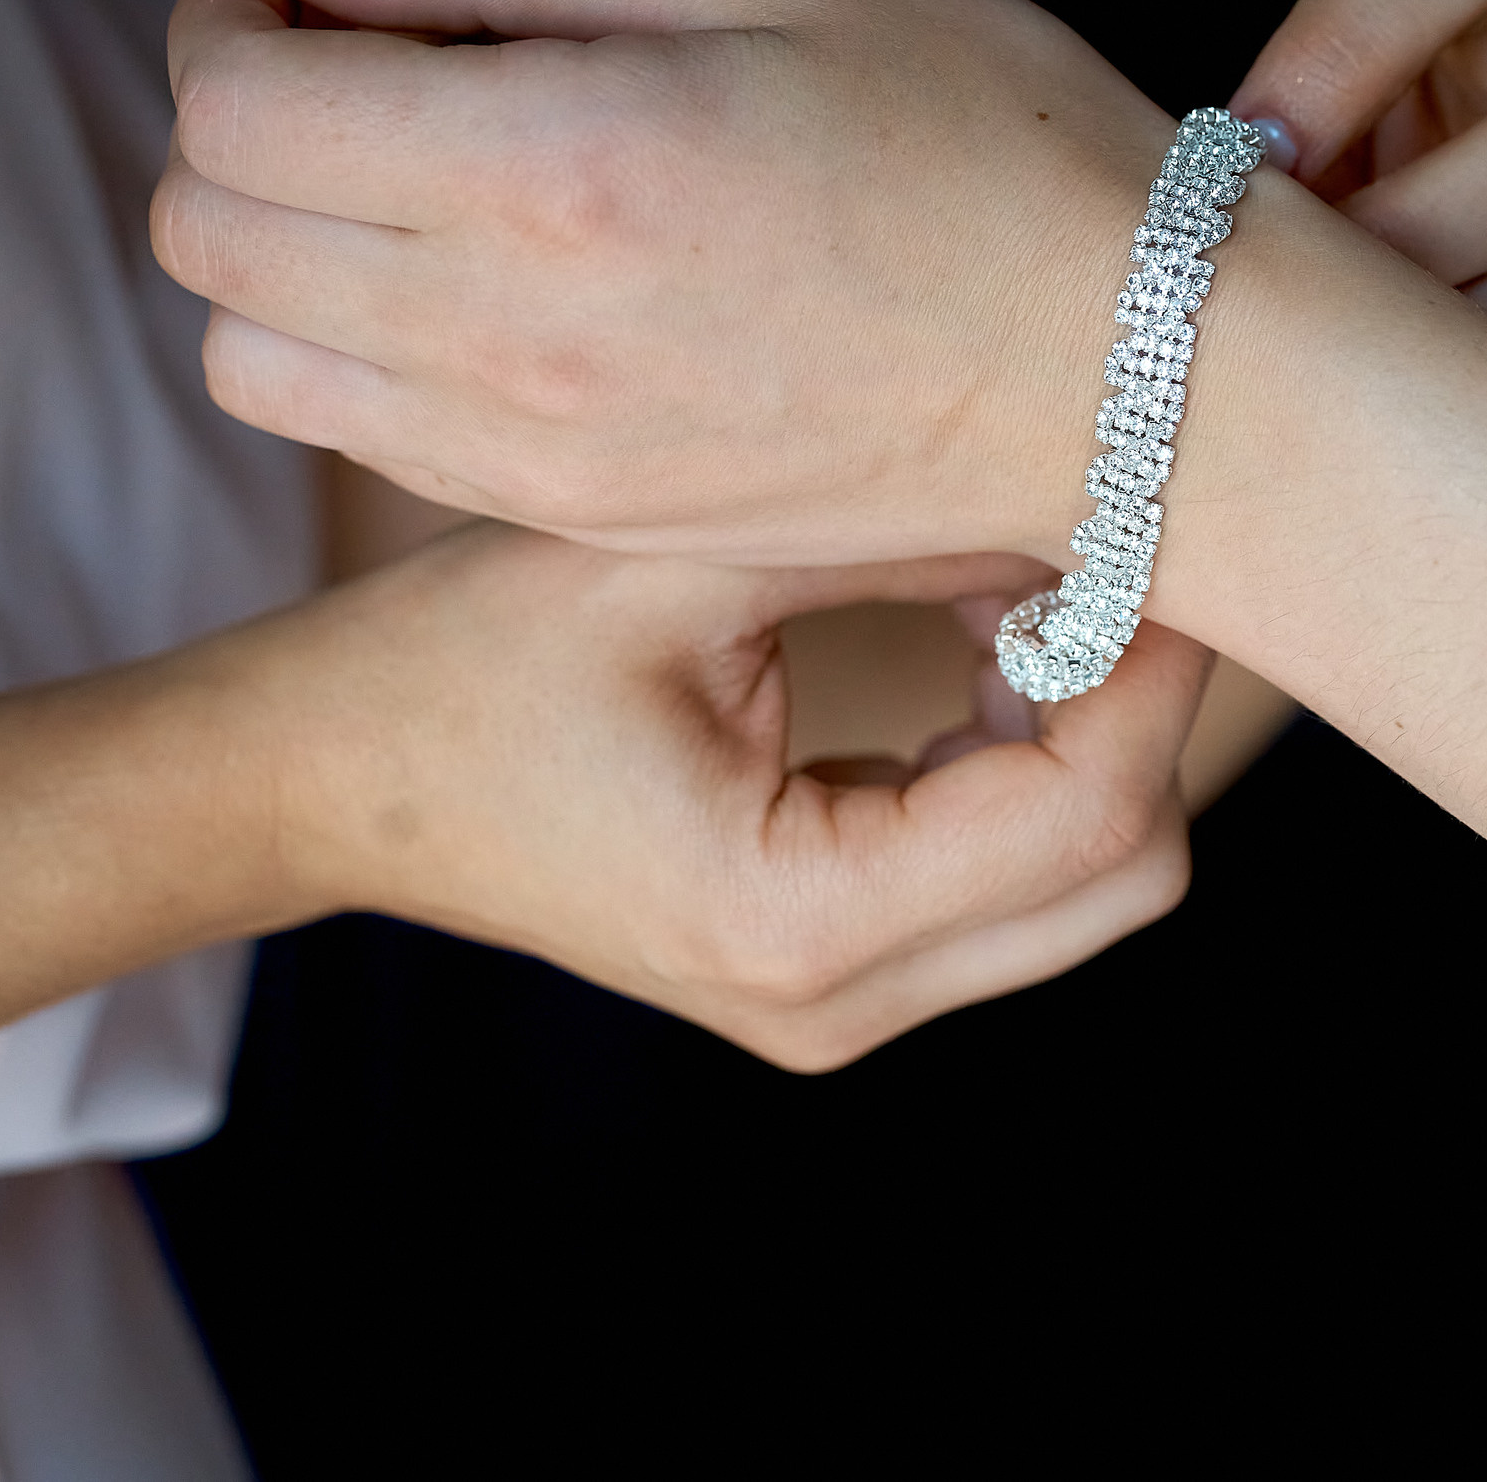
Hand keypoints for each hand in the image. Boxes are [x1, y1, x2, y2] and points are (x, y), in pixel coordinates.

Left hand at [152, 0, 1175, 566]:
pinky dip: (352, 347)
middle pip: (205, 234)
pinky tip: (472, 282)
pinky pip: (361, 437)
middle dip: (232, 120)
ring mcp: (533, 453)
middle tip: (348, 62)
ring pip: (251, 356)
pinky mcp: (569, 516)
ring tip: (401, 181)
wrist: (1120, 378)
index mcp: (554, 168)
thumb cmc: (979, 140)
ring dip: (275, 248)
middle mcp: (512, 336)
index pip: (233, 105)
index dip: (228, 12)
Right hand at [212, 522, 1210, 1068]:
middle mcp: (837, 1002)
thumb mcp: (672, 560)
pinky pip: (1007, 885)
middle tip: (1095, 550)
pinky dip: (1027, 764)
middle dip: (1142, 706)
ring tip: (1016, 582)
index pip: (1088, 815)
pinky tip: (976, 645)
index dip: (1153, 663)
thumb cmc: (462, 664)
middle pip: (1125, 877)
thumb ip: (886, 528)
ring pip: (1086, 887)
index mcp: (800, 920)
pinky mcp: (828, 974)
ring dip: (1089, 731)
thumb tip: (1075, 479)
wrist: (333, 780)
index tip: (1146, 522)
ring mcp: (835, 1007)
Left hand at [1231, 0, 1486, 410]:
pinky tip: (1428, 426)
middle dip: (1412, 237)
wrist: (1466, 197)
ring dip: (1456, 344)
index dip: (1339, 56)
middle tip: (1306, 300)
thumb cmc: (1360, 136)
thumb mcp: (1325, 83)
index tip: (1247, 149)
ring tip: (1350, 377)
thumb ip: (1284, 119)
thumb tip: (1196, 230)